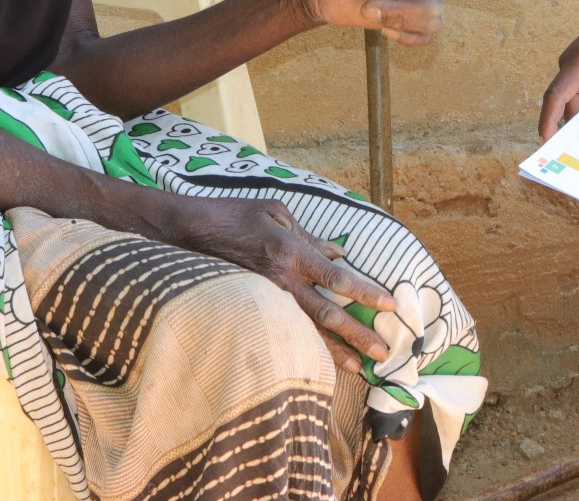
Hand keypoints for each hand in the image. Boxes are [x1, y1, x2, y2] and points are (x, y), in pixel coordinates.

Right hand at [161, 194, 396, 370]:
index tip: (390, 306)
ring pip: (306, 331)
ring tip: (358, 367)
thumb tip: (338, 255)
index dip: (366, 293)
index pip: (337, 278)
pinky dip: (304, 347)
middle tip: (382, 352)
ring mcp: (265, 298)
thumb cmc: (235, 215)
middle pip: (327, 313)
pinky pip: (283, 331)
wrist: (188, 233)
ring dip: (335, 350)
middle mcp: (282, 280)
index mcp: (292, 252)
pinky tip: (319, 362)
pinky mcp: (252, 307)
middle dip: (357, 333)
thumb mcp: (276, 212)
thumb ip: (311, 236)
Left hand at [299, 0, 521, 45]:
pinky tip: (385, 30)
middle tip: (371, 10)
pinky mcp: (405, 21)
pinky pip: (423, 39)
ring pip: (431, 25)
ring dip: (399, 24)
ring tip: (372, 14)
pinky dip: (405, 39)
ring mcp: (415, 1)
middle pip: (436, 7)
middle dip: (403, 14)